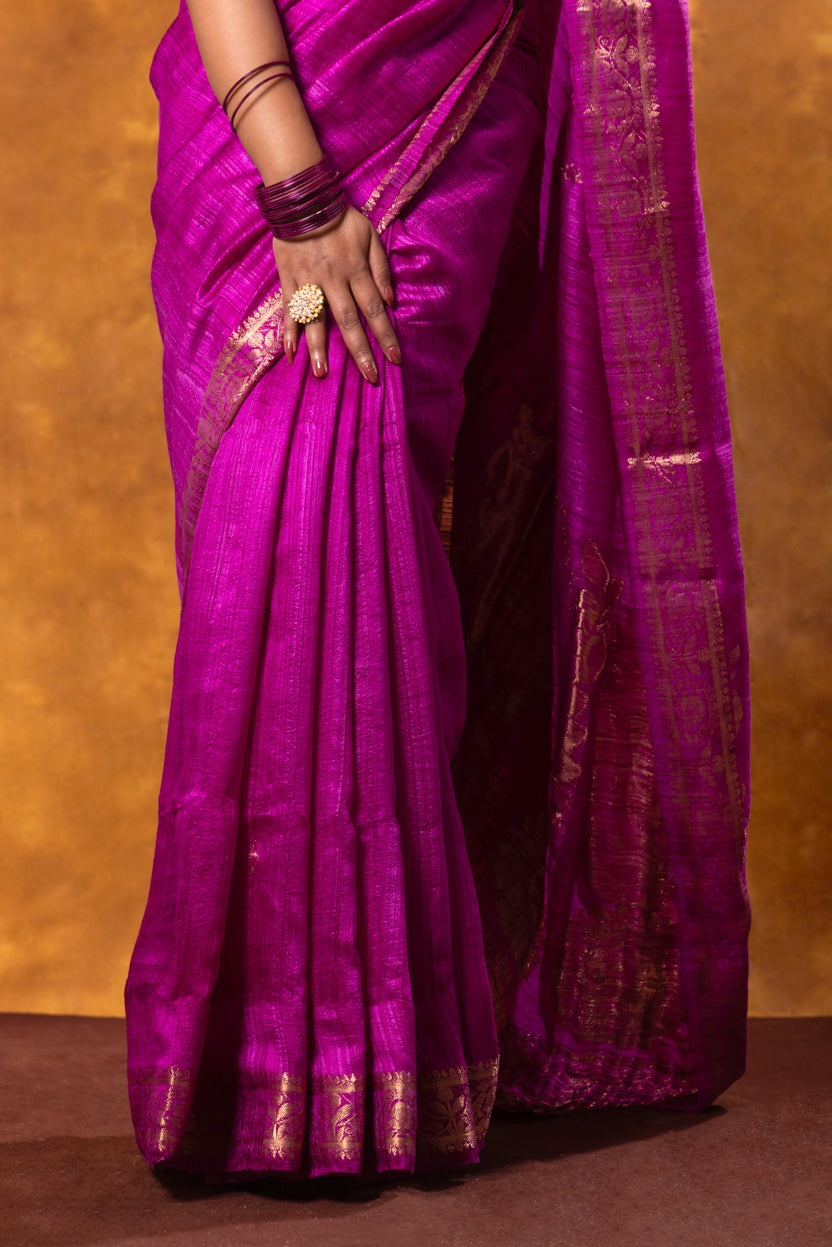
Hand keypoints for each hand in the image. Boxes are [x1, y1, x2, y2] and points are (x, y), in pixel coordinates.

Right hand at [275, 205, 400, 382]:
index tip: (395, 360)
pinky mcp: (288, 279)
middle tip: (369, 377)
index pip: (375, 309)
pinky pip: (289, 308)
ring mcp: (309, 281)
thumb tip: (391, 301)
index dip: (386, 335)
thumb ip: (381, 268)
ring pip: (315, 319)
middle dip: (360, 351)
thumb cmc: (341, 218)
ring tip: (321, 373)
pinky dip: (288, 330)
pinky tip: (289, 353)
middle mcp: (334, 279)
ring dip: (318, 347)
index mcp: (356, 270)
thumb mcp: (370, 235)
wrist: (303, 198)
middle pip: (349, 320)